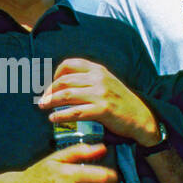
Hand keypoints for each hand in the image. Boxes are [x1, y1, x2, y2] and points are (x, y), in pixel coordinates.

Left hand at [37, 58, 159, 144]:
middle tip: (42, 100)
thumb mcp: (106, 82)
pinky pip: (75, 112)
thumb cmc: (120, 101)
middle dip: (49, 91)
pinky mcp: (102, 109)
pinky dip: (61, 115)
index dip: (56, 74)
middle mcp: (99, 78)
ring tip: (43, 107)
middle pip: (64, 81)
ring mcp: (101, 93)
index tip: (51, 86)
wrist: (141, 117)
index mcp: (98, 69)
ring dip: (51, 102)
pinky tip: (53, 118)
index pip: (70, 64)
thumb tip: (63, 83)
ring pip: (67, 95)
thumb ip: (89, 79)